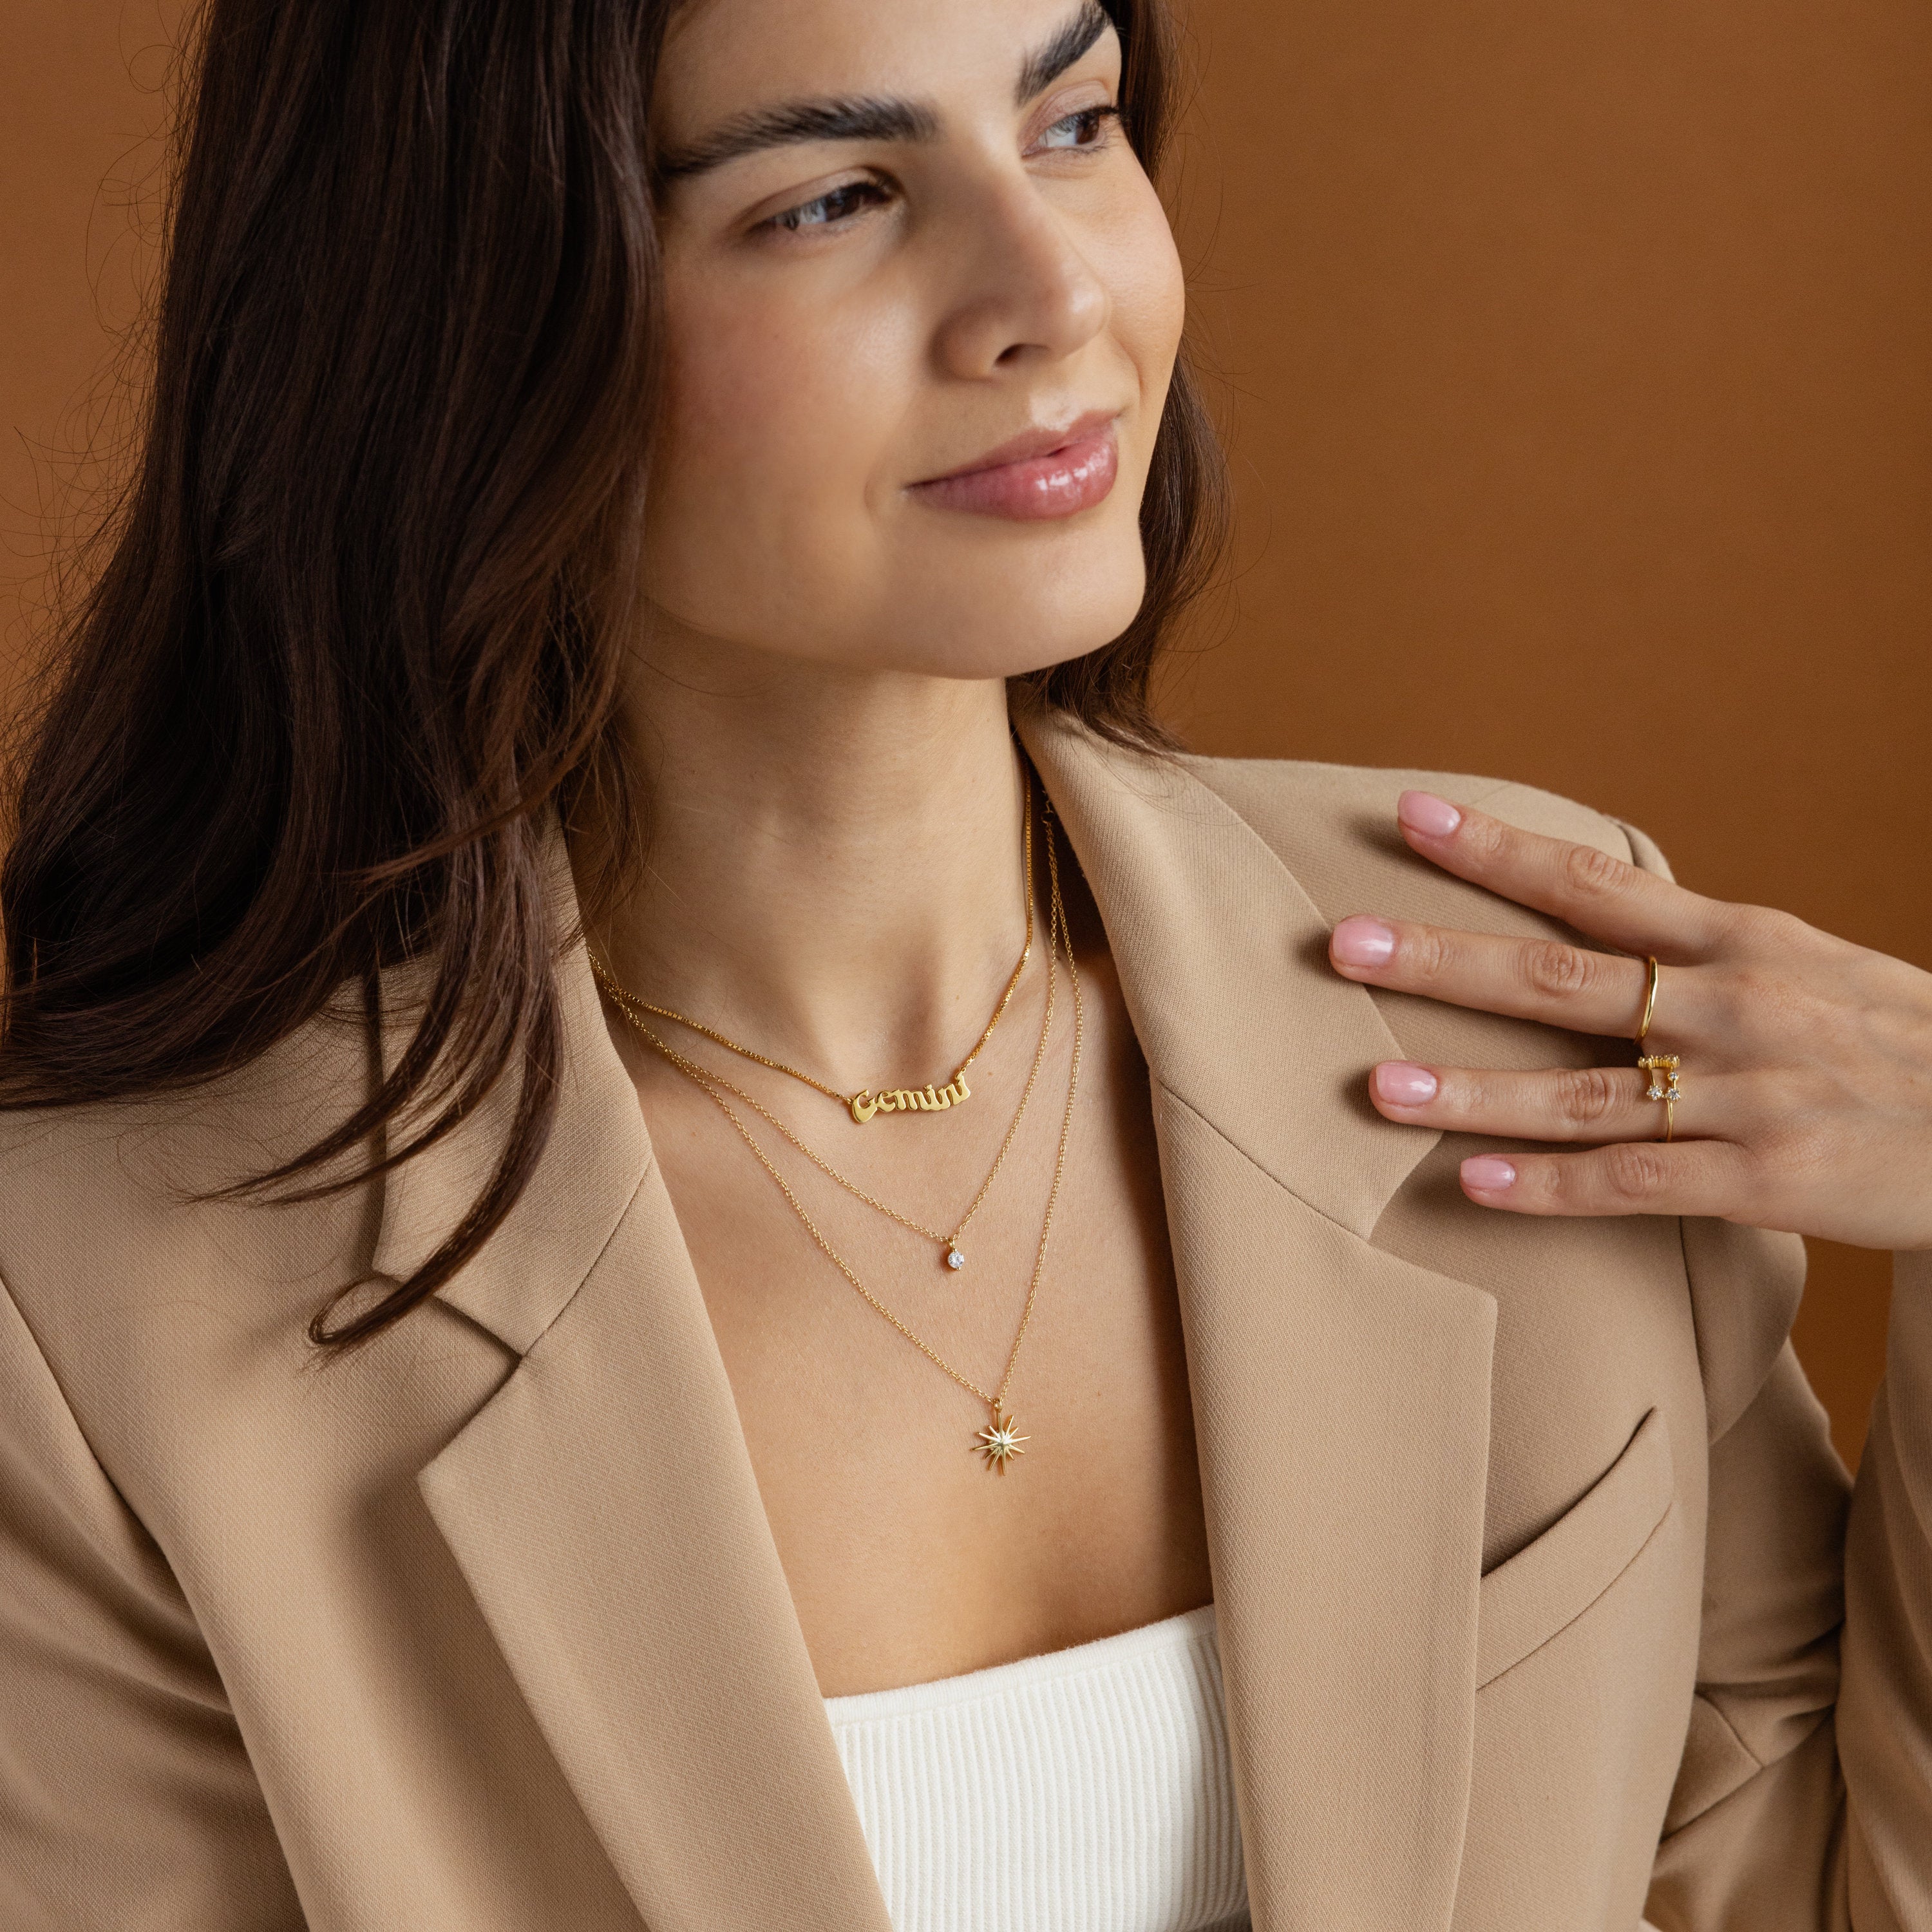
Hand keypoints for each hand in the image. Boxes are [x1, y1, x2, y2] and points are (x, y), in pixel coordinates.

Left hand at [1326, 791, 1931, 1251]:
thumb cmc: (1885, 1037)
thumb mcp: (1802, 961)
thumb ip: (1693, 943)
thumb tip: (1588, 910)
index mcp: (1736, 938)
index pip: (1592, 882)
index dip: (1496, 849)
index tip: (1411, 815)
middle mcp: (1731, 1006)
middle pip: (1558, 979)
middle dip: (1443, 961)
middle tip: (1342, 946)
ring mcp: (1744, 1095)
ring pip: (1579, 1094)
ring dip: (1470, 1091)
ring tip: (1376, 1087)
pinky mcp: (1763, 1180)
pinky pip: (1633, 1184)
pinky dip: (1548, 1187)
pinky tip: (1471, 1182)